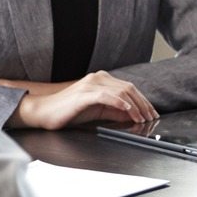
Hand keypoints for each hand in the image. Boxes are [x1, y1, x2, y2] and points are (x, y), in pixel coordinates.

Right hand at [3, 70, 157, 129]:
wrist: (43, 112)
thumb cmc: (68, 112)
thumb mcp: (97, 111)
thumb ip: (115, 111)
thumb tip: (133, 115)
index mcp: (102, 80)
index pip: (129, 89)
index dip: (144, 101)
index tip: (152, 114)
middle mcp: (98, 78)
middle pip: (129, 89)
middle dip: (143, 104)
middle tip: (152, 118)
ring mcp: (91, 85)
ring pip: (121, 92)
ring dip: (135, 106)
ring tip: (142, 118)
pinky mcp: (84, 94)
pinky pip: (106, 96)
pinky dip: (120, 103)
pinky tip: (128, 110)